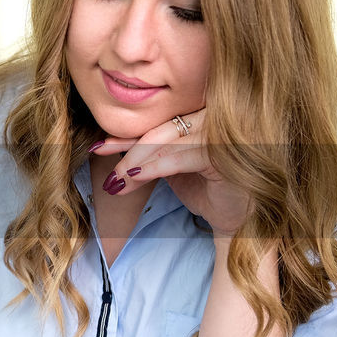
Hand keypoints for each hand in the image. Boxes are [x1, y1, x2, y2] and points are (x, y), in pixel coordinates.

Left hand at [92, 108, 249, 236]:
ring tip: (118, 179)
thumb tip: (112, 164)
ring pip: (169, 140)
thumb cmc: (208, 192)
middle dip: (129, 150)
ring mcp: (222, 131)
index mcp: (202, 116)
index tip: (100, 146)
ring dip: (137, 161)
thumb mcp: (170, 172)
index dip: (129, 135)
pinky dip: (155, 167)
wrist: (236, 220)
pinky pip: (182, 156)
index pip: (159, 123)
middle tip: (106, 165)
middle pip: (161, 128)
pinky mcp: (226, 151)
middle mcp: (214, 117)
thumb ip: (147, 161)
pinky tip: (135, 177)